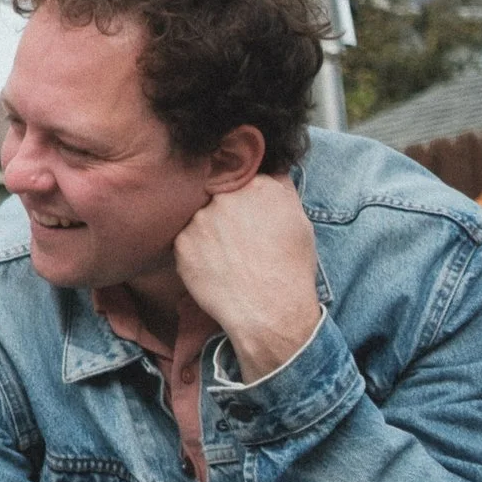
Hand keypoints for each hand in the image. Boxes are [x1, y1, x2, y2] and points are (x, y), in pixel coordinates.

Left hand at [172, 174, 324, 380]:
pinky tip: (215, 266)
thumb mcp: (299, 221)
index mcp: (260, 186)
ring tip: (228, 256)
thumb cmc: (290, 269)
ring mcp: (201, 219)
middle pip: (217, 194)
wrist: (269, 310)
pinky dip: (196, 251)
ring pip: (200, 216)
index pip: (241, 176)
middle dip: (224, 211)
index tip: (246, 213)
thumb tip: (268, 171)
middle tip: (237, 239)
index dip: (242, 194)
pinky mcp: (182, 242)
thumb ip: (280, 189)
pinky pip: (186, 239)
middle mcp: (227, 197)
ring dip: (208, 230)